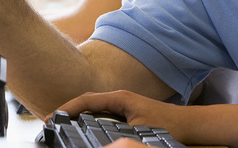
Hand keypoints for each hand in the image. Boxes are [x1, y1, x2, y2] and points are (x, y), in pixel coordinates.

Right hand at [53, 91, 187, 140]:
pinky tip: (82, 126)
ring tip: (61, 123)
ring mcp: (121, 104)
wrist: (186, 123)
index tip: (53, 116)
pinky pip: (100, 112)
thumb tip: (102, 140)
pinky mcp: (125, 111)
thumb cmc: (167, 124)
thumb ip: (119, 133)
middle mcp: (118, 98)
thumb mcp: (139, 130)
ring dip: (77, 113)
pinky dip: (87, 117)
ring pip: (92, 106)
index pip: (86, 100)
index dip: (68, 107)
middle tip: (51, 121)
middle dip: (68, 109)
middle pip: (86, 101)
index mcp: (119, 98)